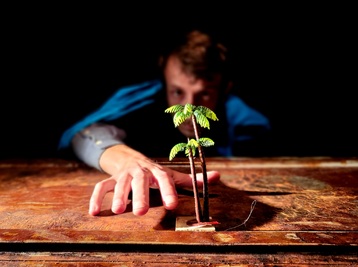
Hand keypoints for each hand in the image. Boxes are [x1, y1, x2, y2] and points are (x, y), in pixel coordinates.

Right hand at [88, 144, 219, 215]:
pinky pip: (100, 186)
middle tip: (140, 213)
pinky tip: (95, 212)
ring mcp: (124, 175)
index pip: (164, 179)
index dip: (168, 191)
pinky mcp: (111, 179)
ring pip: (119, 183)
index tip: (172, 205)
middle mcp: (140, 171)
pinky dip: (96, 198)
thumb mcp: (172, 175)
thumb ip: (192, 180)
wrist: (131, 158)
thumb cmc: (155, 172)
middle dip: (139, 195)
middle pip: (139, 181)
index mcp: (157, 171)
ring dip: (117, 196)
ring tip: (117, 211)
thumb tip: (217, 176)